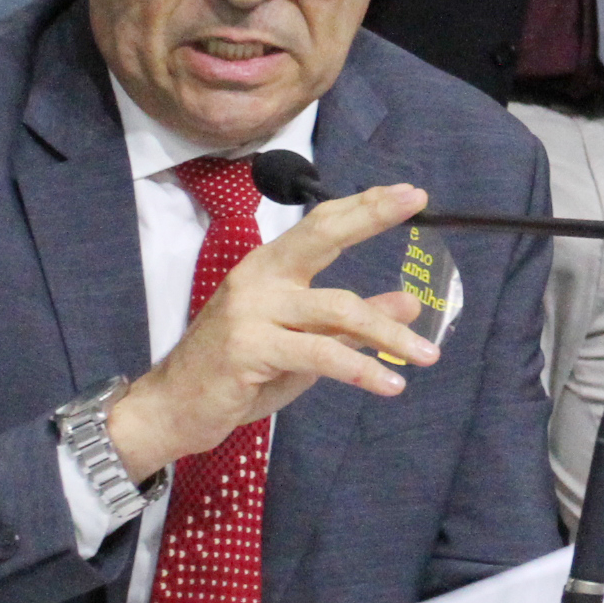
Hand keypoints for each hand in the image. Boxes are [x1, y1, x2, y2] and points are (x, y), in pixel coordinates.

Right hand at [105, 184, 436, 482]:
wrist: (175, 410)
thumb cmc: (240, 374)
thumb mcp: (306, 345)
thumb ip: (351, 323)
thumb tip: (410, 302)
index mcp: (270, 269)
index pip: (321, 225)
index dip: (365, 206)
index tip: (411, 192)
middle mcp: (259, 279)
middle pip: (322, 235)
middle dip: (371, 215)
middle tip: (420, 202)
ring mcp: (251, 311)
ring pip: (337, 308)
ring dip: (389, 334)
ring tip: (429, 355)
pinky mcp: (249, 347)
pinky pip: (320, 353)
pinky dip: (361, 369)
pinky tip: (391, 384)